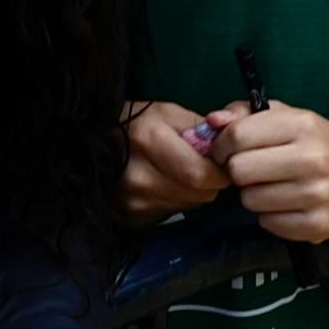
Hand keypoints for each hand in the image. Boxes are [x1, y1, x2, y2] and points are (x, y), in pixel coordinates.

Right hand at [122, 98, 233, 220]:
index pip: (201, 174)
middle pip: (199, 193)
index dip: (220, 170)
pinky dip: (176, 200)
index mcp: (150, 141)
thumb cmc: (134, 123)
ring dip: (193, 192)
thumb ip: (203, 124)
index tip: (221, 161)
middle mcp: (140, 176)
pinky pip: (172, 213)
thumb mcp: (167, 112)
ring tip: (178, 173)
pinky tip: (163, 185)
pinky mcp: (130, 217)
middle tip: (201, 165)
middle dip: (210, 181)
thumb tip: (234, 128)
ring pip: (189, 205)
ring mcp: (133, 201)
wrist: (94, 144)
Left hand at [218, 102, 328, 240]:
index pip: (238, 136)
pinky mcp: (317, 226)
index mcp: (303, 125)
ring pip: (250, 200)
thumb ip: (245, 114)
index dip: (222, 145)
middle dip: (238, 171)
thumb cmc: (316, 142)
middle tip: (252, 170)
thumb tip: (211, 121)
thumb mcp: (288, 117)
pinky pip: (267, 223)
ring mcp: (317, 195)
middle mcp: (313, 159)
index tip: (227, 150)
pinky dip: (269, 215)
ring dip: (253, 194)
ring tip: (272, 186)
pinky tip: (285, 203)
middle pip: (240, 170)